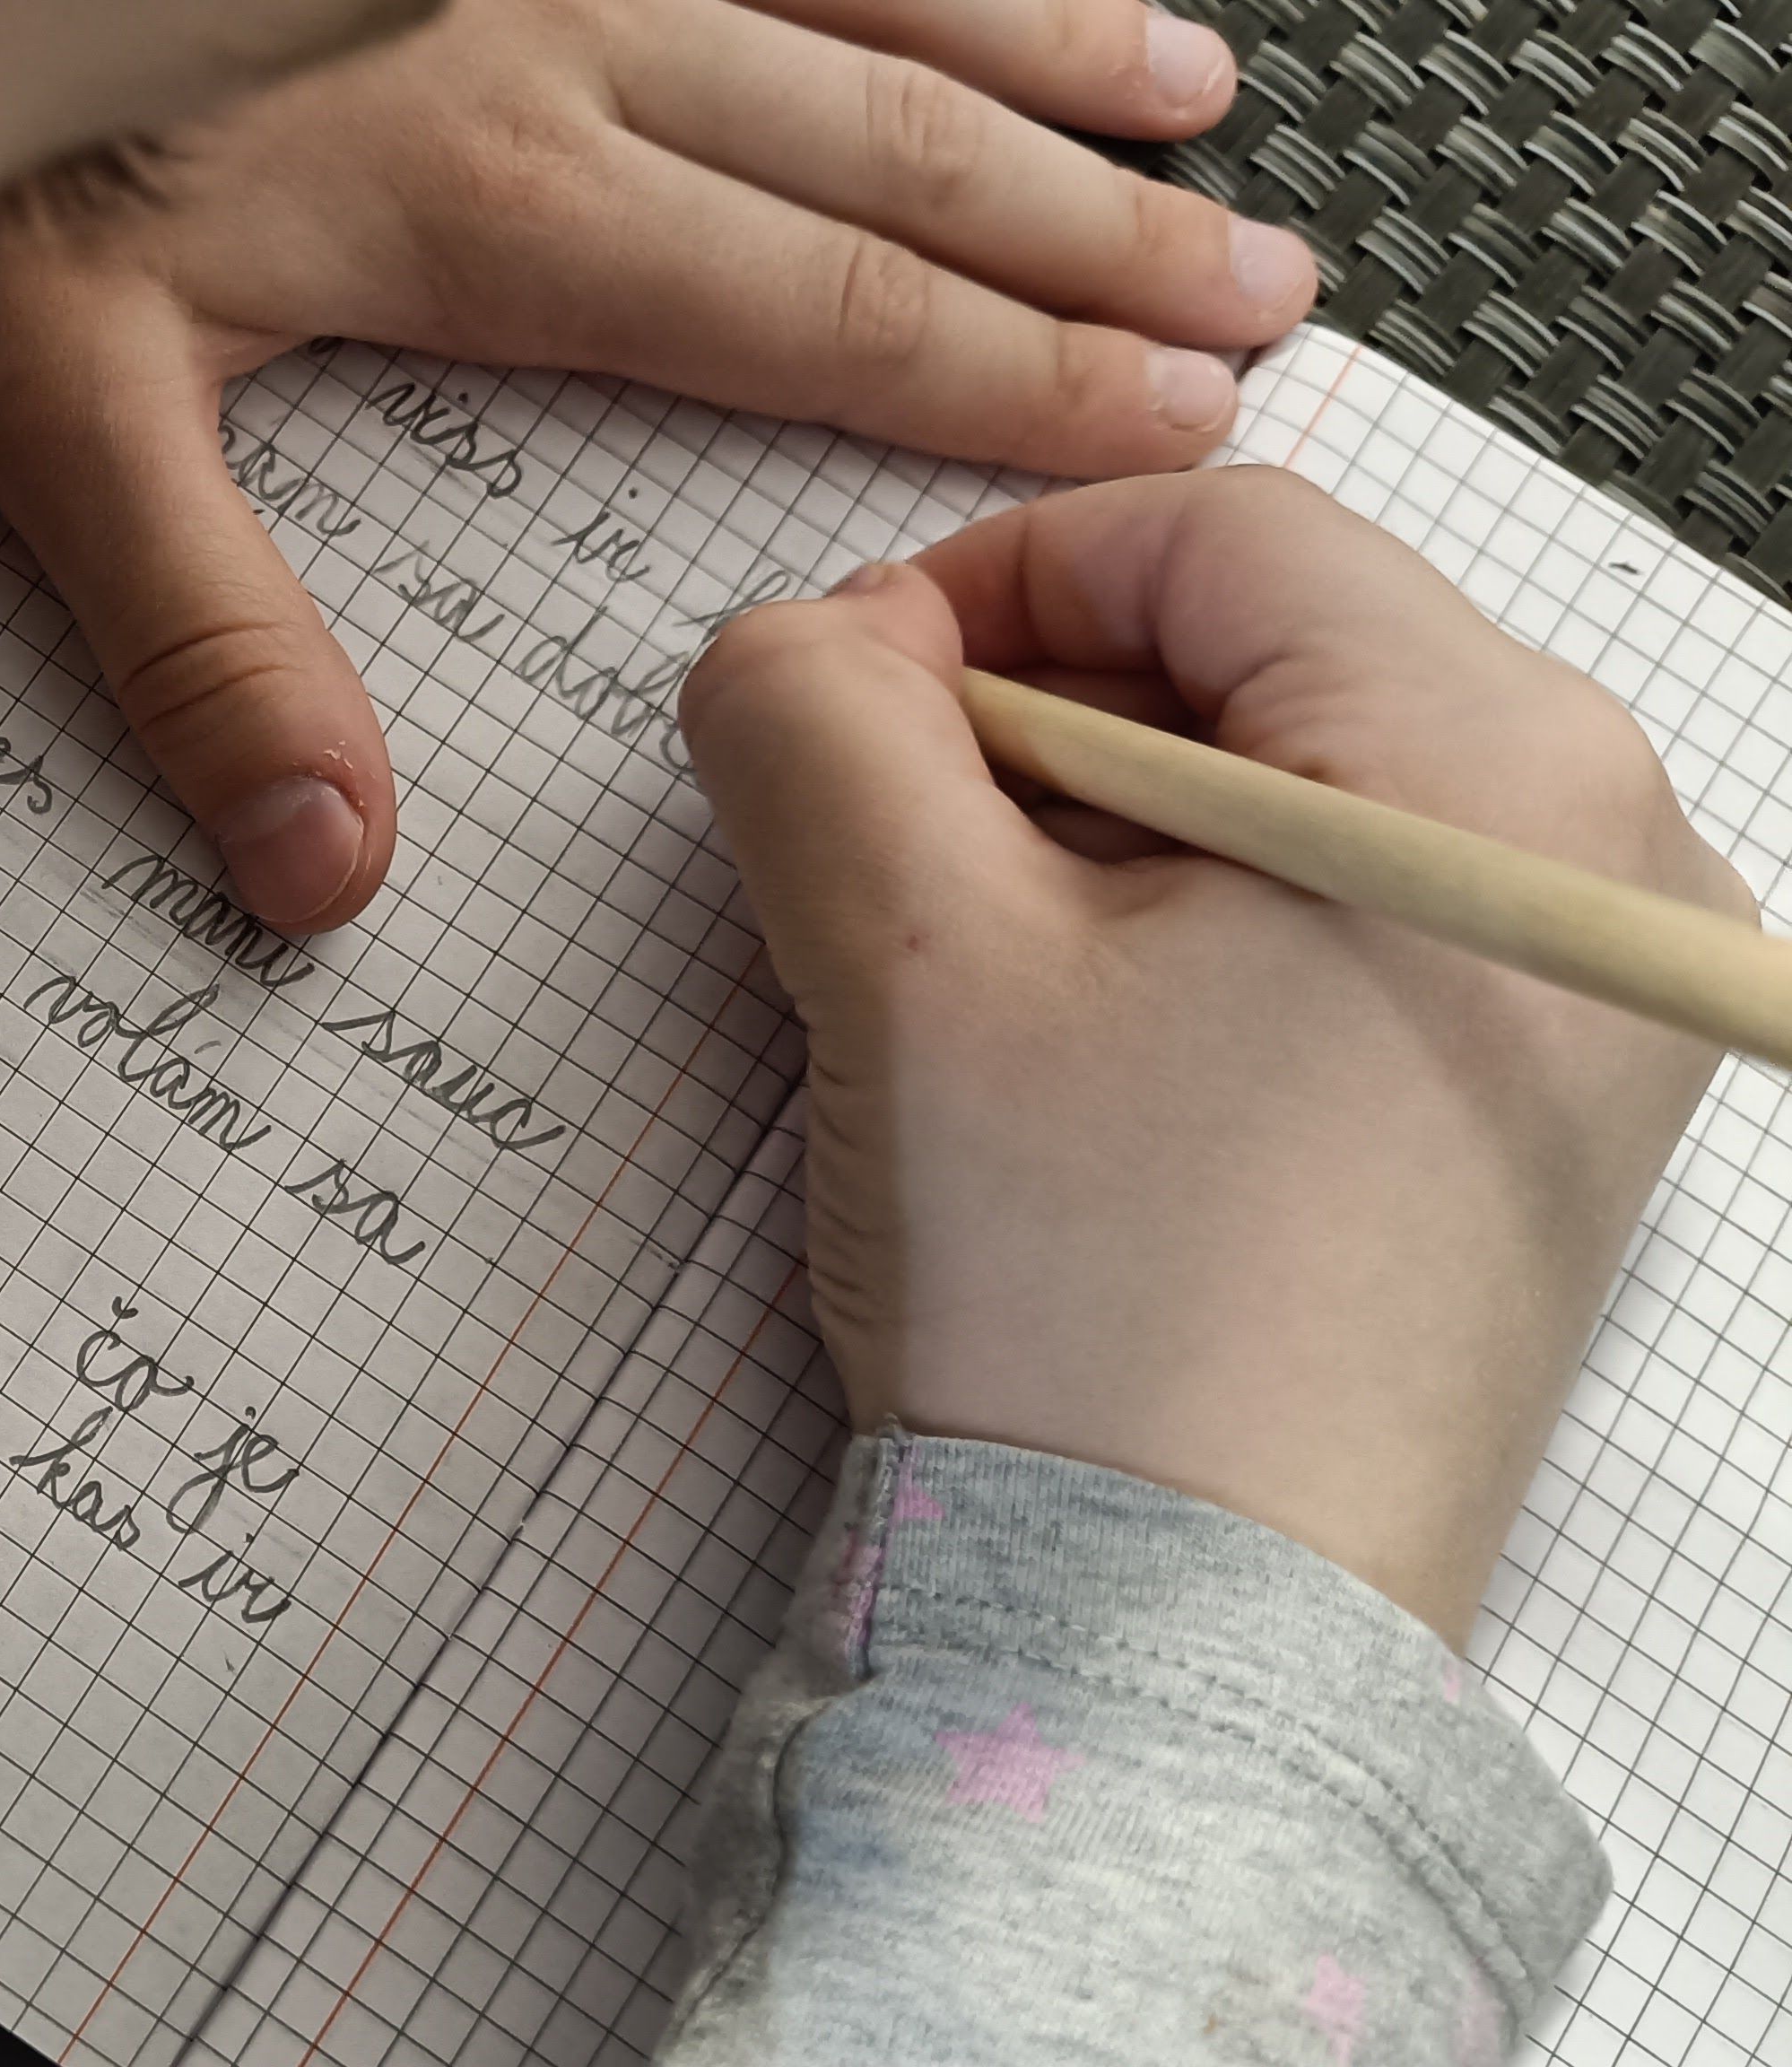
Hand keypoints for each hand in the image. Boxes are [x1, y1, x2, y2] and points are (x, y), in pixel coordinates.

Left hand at [0, 0, 1316, 934]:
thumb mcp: (49, 409)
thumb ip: (197, 641)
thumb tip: (324, 872)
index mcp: (483, 198)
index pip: (805, 315)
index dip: (1003, 382)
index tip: (1165, 430)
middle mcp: (559, 36)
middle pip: (879, 158)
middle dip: (1080, 241)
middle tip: (1255, 308)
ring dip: (1036, 60)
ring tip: (1199, 113)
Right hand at [678, 469, 1744, 1641]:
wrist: (1191, 1637)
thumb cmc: (1095, 1311)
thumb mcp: (903, 957)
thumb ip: (814, 719)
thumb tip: (802, 642)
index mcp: (1496, 763)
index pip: (1207, 530)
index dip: (981, 581)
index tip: (834, 696)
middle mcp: (1609, 849)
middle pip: (1266, 649)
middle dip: (1034, 722)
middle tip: (876, 854)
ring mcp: (1594, 986)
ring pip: (1296, 785)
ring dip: (1097, 835)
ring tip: (967, 982)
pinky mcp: (1549, 1105)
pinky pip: (1347, 919)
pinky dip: (1188, 935)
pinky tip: (1079, 1062)